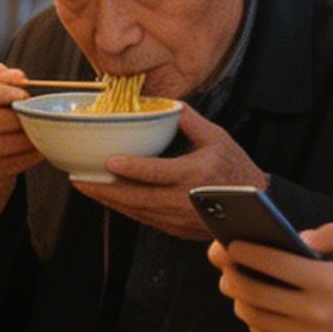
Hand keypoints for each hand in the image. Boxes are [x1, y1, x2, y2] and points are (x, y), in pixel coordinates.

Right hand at [0, 64, 39, 225]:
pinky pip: (7, 164)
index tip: (24, 94)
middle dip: (18, 117)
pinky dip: (28, 156)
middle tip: (37, 115)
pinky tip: (38, 150)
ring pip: (0, 144)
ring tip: (41, 131)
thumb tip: (16, 76)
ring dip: (27, 138)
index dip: (0, 91)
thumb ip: (0, 79)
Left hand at [72, 102, 264, 240]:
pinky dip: (123, 209)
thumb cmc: (236, 169)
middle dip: (105, 189)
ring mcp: (178, 219)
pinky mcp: (175, 229)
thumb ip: (190, 121)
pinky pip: (143, 219)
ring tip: (86, 187)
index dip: (132, 168)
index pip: (157, 172)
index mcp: (195, 174)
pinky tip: (108, 199)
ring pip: (136, 211)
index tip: (110, 160)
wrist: (253, 208)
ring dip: (109, 200)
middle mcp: (183, 200)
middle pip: (137, 197)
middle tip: (79, 179)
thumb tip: (168, 103)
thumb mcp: (218, 138)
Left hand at [208, 224, 332, 331]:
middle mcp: (315, 312)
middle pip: (254, 293)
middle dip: (230, 275)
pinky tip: (255, 307)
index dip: (243, 251)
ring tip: (234, 283)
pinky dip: (256, 321)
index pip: (270, 263)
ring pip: (258, 318)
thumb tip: (298, 237)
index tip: (227, 243)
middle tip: (222, 262)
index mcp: (327, 280)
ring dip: (239, 299)